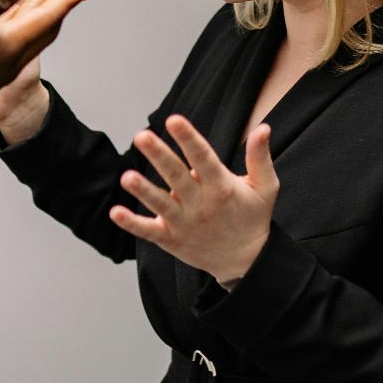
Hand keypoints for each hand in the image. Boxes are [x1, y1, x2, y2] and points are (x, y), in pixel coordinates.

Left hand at [112, 115, 277, 284]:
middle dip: (159, 155)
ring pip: (160, 204)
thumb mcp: (266, 187)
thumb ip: (260, 157)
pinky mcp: (172, 240)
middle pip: (177, 176)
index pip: (203, 157)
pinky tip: (116, 212)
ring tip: (127, 177)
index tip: (174, 120)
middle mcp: (201, 204)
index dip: (188, 138)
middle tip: (141, 136)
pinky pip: (149, 232)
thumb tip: (263, 127)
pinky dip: (132, 224)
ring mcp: (184, 223)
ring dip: (143, 190)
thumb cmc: (254, 218)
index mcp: (222, 187)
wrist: (246, 262)